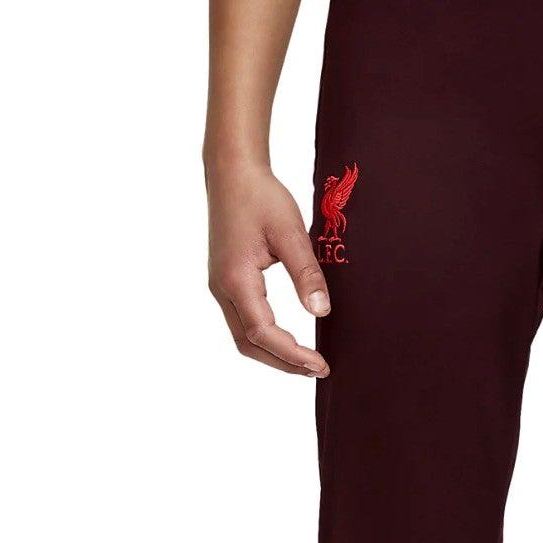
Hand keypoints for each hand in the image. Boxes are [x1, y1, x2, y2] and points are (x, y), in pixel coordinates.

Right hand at [206, 162, 329, 376]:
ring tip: (306, 361)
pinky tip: (288, 340)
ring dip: (273, 354)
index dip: (292, 354)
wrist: (232, 172)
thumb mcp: (291, 232)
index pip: (263, 334)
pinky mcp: (225, 282)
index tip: (320, 364)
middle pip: (249, 344)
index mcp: (236, 279)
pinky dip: (265, 339)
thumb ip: (306, 273)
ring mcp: (220, 287)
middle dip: (283, 362)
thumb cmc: (261, 196)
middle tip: (318, 369)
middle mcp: (222, 288)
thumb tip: (321, 312)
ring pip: (243, 336)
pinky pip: (242, 322)